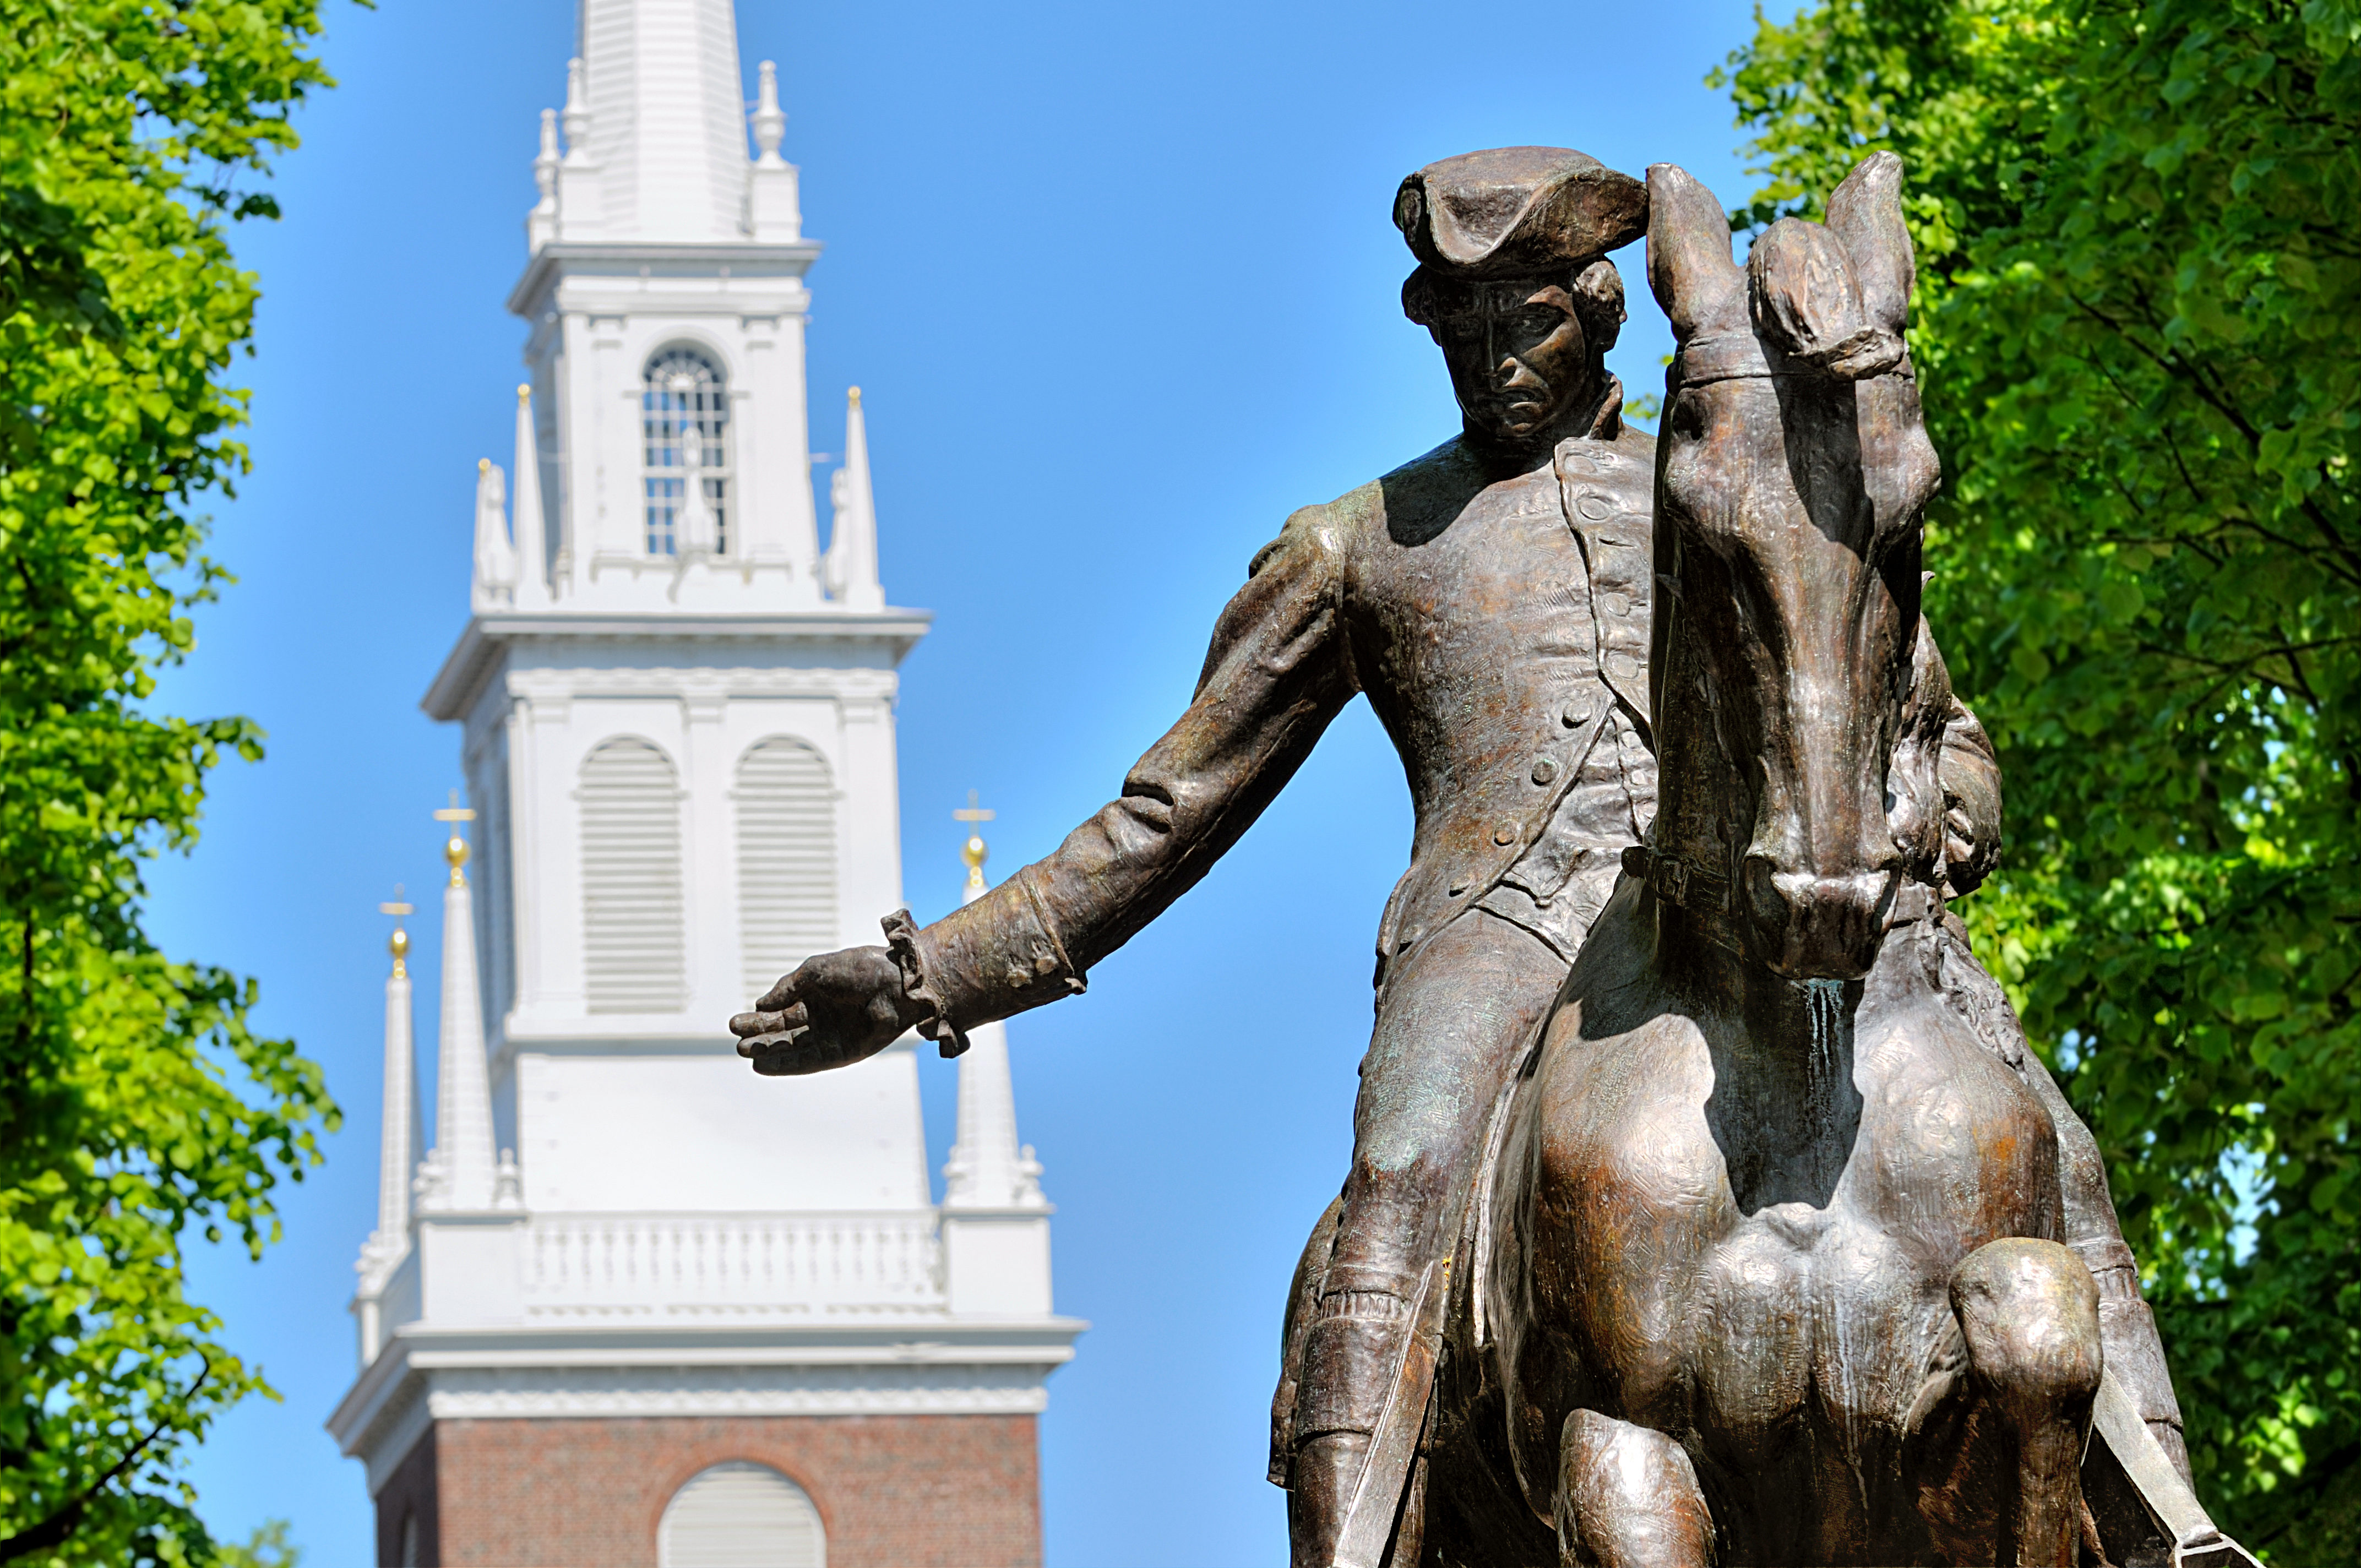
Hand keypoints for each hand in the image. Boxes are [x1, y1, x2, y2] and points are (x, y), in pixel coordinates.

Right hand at [728, 945, 927, 1075]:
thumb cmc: (861, 969)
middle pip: (784, 1033)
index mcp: (817, 996)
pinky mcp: (843, 1053)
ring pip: (793, 1049)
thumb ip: (788, 988)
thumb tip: (761, 1006)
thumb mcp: (816, 971)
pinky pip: (809, 1062)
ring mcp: (832, 1037)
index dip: (758, 1019)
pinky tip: (764, 1065)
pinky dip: (787, 1064)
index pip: (781, 1012)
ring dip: (769, 1052)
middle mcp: (823, 1018)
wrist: (898, 984)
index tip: (734, 1023)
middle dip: (760, 1038)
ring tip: (744, 1052)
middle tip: (737, 1042)